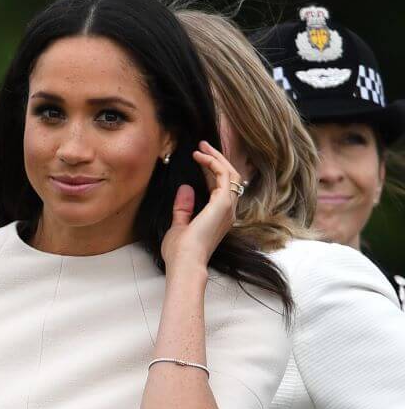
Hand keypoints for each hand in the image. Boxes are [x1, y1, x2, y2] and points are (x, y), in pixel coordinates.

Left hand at [160, 141, 244, 272]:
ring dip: (216, 158)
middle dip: (216, 159)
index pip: (220, 188)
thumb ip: (183, 209)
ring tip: (202, 147)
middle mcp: (228, 211)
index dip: (211, 171)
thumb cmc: (180, 252)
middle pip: (229, 177)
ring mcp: (228, 207)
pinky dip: (213, 163)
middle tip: (202, 146)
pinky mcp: (223, 203)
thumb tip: (185, 188)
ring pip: (230, 173)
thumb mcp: (179, 226)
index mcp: (219, 217)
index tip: (199, 159)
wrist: (185, 262)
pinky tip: (200, 157)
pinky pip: (224, 175)